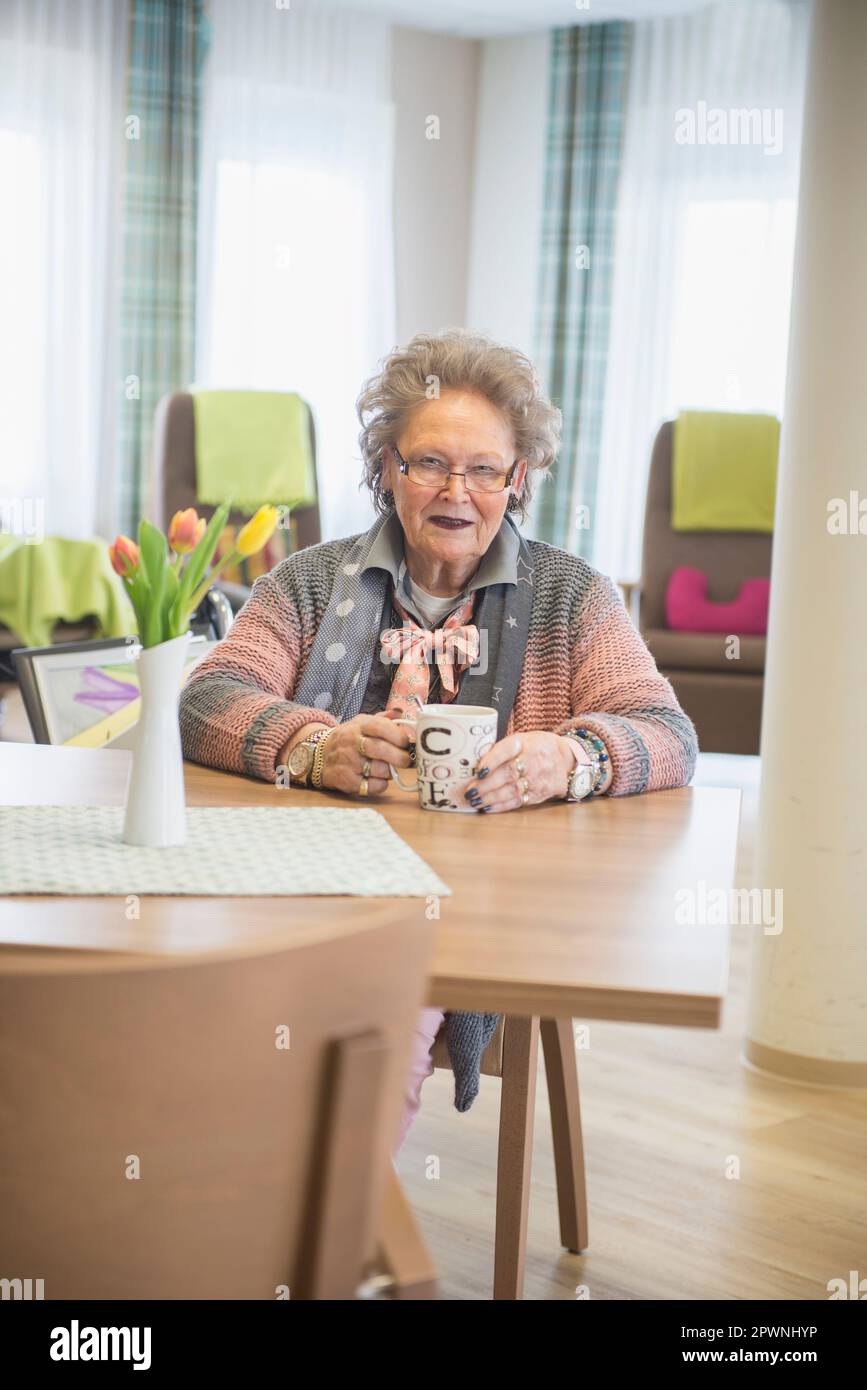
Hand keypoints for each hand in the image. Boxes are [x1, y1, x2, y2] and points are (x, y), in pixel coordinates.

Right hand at [319, 712, 413, 797]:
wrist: (319, 755)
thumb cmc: (348, 739)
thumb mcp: (361, 723)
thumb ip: (382, 719)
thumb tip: (400, 712)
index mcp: (358, 726)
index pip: (381, 727)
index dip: (399, 736)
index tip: (407, 743)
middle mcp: (351, 742)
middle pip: (381, 749)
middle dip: (400, 757)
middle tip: (407, 761)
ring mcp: (348, 762)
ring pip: (380, 769)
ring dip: (390, 771)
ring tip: (389, 769)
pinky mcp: (346, 780)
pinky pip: (372, 786)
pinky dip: (381, 785)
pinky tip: (379, 779)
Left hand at [461, 731, 575, 812]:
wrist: (567, 760)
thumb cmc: (537, 748)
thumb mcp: (524, 739)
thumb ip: (502, 748)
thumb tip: (474, 761)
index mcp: (525, 742)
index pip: (507, 749)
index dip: (491, 760)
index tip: (478, 770)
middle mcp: (533, 760)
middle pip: (507, 773)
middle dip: (485, 784)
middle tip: (469, 791)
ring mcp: (537, 779)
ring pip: (511, 790)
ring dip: (490, 797)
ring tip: (474, 801)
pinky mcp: (539, 794)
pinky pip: (518, 801)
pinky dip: (501, 806)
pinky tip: (487, 807)